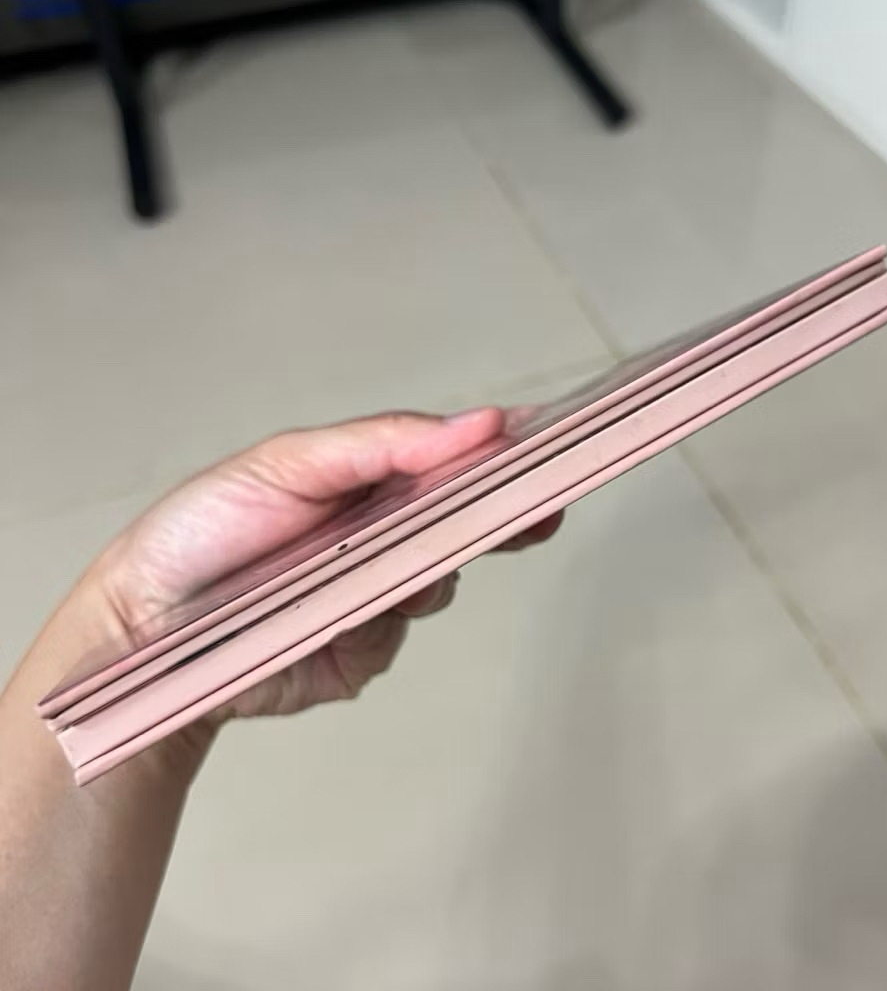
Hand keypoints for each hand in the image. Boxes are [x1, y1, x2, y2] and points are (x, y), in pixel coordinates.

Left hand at [67, 408, 561, 725]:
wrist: (147, 627)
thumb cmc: (207, 527)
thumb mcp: (290, 463)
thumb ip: (385, 441)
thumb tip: (478, 423)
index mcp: (370, 482)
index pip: (453, 464)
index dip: (503, 458)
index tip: (548, 449)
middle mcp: (383, 538)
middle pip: (462, 527)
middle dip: (502, 521)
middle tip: (538, 515)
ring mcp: (376, 598)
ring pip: (433, 586)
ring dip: (416, 577)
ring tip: (361, 571)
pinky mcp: (361, 654)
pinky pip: (391, 641)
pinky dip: (368, 629)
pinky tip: (322, 622)